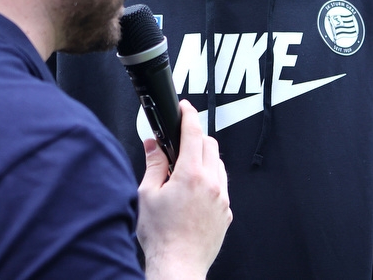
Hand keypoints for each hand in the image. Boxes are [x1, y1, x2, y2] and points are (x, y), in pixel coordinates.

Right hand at [137, 100, 231, 279]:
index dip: (189, 115)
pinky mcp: (226, 213)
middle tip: (179, 144)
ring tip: (185, 171)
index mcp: (191, 175)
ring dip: (205, 159)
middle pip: (210, 145)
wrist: (178, 265)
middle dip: (196, 137)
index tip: (185, 108)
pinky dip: (210, 180)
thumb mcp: (147, 194)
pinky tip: (194, 192)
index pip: (194, 133)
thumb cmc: (162, 237)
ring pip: (218, 165)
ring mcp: (221, 199)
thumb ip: (153, 165)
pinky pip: (222, 186)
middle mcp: (211, 184)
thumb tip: (153, 145)